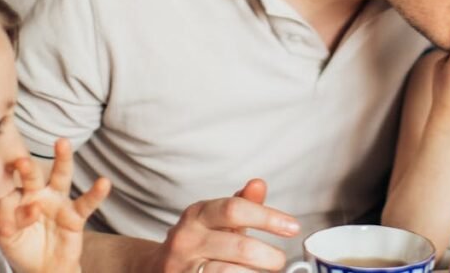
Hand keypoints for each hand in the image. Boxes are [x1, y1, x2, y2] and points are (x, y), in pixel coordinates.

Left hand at [0, 138, 110, 272]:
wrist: (43, 269)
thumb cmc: (22, 248)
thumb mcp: (6, 237)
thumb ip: (6, 220)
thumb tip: (23, 207)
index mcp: (18, 197)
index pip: (10, 194)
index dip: (7, 209)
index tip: (6, 228)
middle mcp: (38, 194)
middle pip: (34, 175)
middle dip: (28, 168)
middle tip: (22, 162)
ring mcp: (58, 202)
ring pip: (61, 176)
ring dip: (62, 159)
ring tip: (62, 143)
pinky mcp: (75, 215)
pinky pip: (86, 202)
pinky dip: (96, 193)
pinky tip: (103, 182)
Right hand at [151, 179, 299, 272]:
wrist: (156, 268)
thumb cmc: (197, 242)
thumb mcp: (215, 219)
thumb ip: (242, 204)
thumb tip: (259, 184)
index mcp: (198, 214)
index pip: (235, 209)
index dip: (268, 218)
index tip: (293, 227)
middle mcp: (187, 239)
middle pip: (239, 247)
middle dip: (269, 256)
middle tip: (279, 261)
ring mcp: (184, 266)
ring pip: (230, 272)